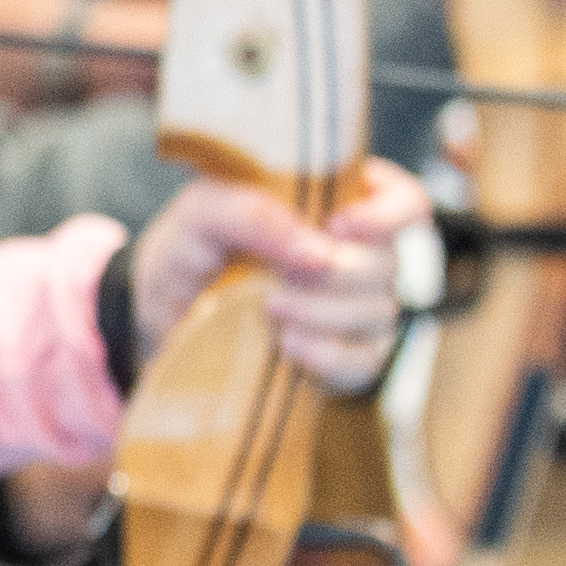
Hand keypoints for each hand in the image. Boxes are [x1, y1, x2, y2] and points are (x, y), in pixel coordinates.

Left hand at [122, 158, 430, 394]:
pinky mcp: (346, 362)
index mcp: (335, 206)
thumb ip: (252, 212)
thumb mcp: (201, 215)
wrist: (159, 318)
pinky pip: (364, 363)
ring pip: (380, 312)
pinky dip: (324, 355)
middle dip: (334, 273)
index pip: (406, 202)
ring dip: (321, 313)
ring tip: (268, 308)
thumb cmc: (188, 251)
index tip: (341, 223)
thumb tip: (317, 250)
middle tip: (276, 277)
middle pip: (389, 262)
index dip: (391, 211)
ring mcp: (358, 312)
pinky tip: (285, 345)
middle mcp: (358, 256)